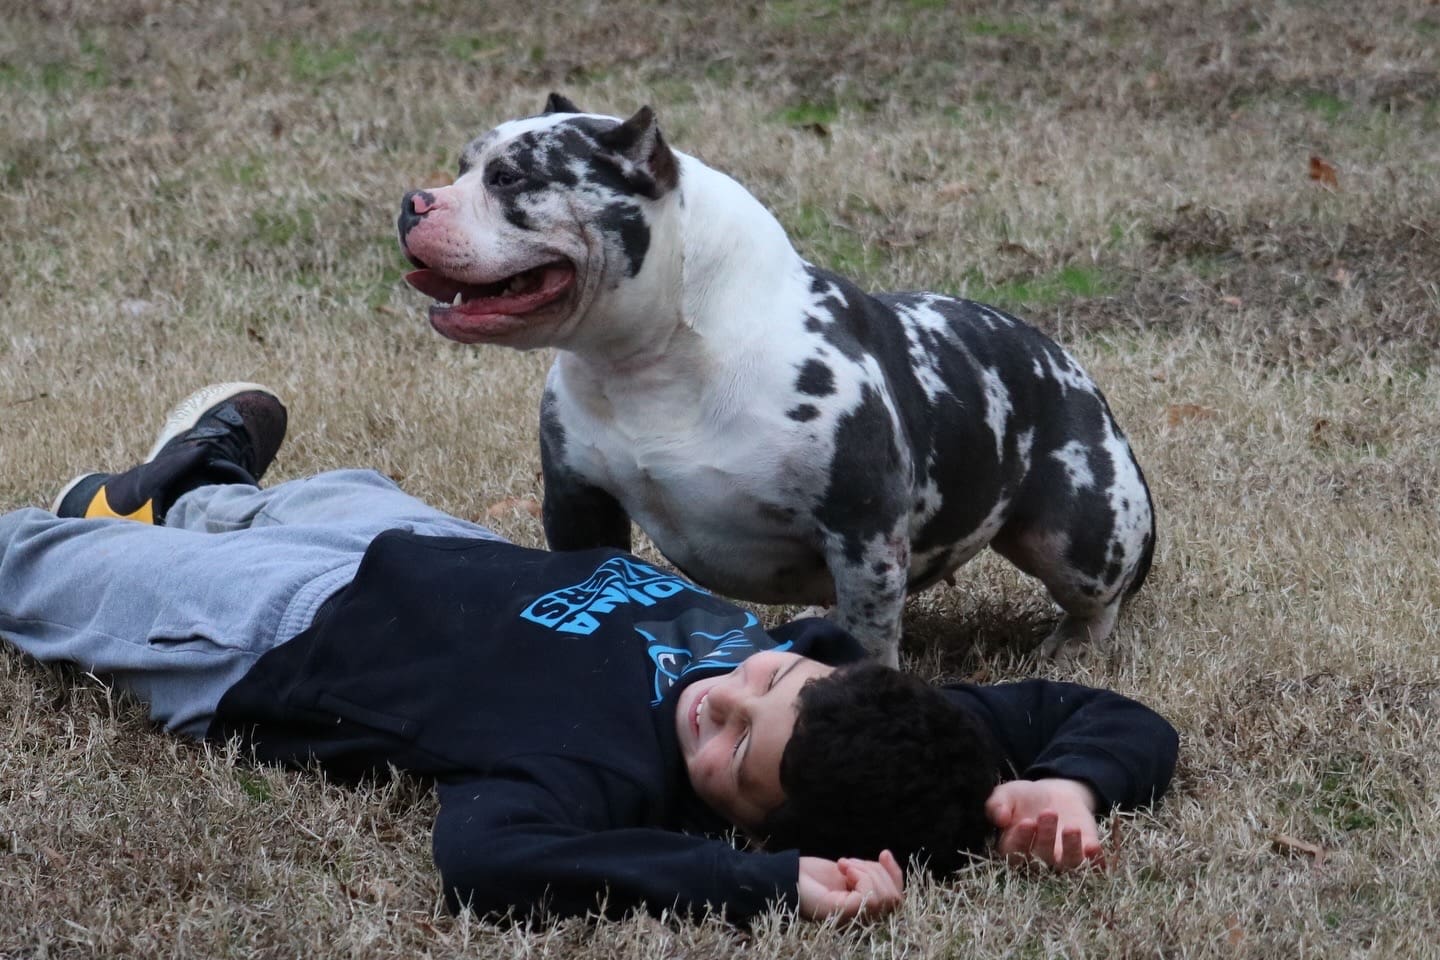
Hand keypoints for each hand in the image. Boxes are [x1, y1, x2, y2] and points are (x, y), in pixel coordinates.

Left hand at [796, 850, 903, 920]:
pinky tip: (843, 869)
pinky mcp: (848, 914)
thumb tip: (887, 857)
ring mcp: (856, 920)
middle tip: (849, 863)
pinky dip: (861, 875)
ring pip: (886, 896)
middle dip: (877, 871)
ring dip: (867, 870)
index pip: (897, 899)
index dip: (895, 874)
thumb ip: (869, 872)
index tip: (884, 853)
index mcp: (865, 910)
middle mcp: (863, 920)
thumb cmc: (813, 877)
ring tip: (844, 865)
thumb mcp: (849, 870)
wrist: (787, 878)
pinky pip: (871, 895)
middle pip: (895, 897)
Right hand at [985, 778, 1103, 870]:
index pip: (1015, 854)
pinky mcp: (1085, 855)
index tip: (1027, 821)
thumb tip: (999, 818)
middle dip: (1046, 837)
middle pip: (1042, 859)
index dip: (1022, 841)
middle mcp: (1038, 860)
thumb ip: (997, 804)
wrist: (1053, 793)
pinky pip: (1091, 865)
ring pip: (1068, 866)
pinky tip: (1093, 847)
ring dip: (1070, 850)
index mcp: (1014, 848)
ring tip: (1071, 827)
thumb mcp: (1007, 794)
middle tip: (1048, 812)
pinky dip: (1094, 861)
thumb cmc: (1023, 797)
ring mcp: (1063, 859)